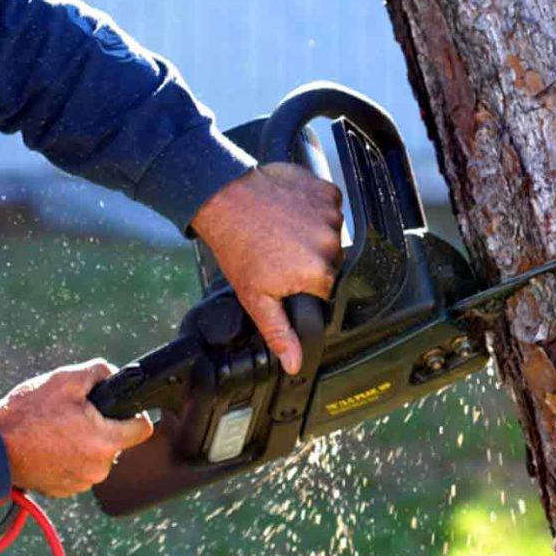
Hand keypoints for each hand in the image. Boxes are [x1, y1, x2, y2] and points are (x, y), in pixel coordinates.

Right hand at [0, 359, 152, 497]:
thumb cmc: (27, 414)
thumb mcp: (66, 379)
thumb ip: (100, 371)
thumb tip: (114, 374)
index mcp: (105, 441)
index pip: (142, 429)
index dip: (134, 414)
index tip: (120, 409)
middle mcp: (98, 468)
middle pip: (117, 441)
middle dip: (102, 427)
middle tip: (75, 417)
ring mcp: (81, 482)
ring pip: (97, 456)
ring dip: (84, 443)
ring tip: (58, 431)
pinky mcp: (64, 490)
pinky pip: (79, 469)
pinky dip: (69, 458)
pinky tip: (51, 446)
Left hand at [190, 163, 342, 373]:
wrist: (224, 198)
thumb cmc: (237, 246)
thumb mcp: (255, 298)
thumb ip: (280, 332)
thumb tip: (296, 363)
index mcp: (318, 274)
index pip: (326, 289)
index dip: (306, 285)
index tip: (286, 275)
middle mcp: (331, 244)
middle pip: (331, 261)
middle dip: (310, 260)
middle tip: (281, 252)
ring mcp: (331, 214)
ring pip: (331, 234)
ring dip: (313, 233)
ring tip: (283, 230)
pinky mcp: (326, 191)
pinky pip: (331, 206)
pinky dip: (315, 209)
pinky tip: (291, 212)